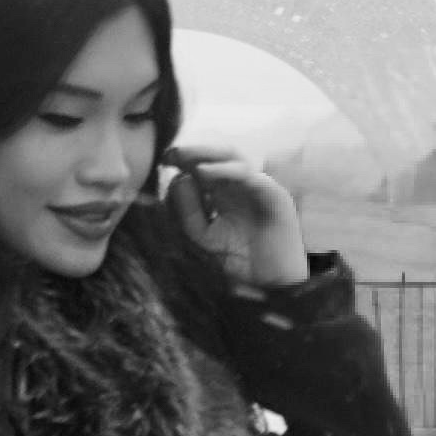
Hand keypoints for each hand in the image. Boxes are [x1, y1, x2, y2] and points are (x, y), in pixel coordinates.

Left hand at [161, 146, 308, 292]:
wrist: (269, 285)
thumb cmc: (238, 261)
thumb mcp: (202, 237)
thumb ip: (188, 211)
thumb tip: (178, 178)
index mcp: (223, 193)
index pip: (203, 165)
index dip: (183, 160)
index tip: (162, 160)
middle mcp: (240, 185)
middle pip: (217, 155)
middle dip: (192, 151)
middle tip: (170, 154)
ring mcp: (257, 186)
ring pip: (233, 156)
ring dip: (206, 153)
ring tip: (182, 156)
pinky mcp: (273, 193)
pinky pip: (247, 175)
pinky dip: (223, 170)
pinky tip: (202, 173)